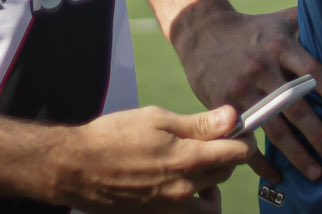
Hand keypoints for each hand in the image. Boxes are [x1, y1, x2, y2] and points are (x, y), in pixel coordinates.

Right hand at [53, 104, 249, 211]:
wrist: (77, 168)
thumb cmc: (114, 136)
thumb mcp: (156, 119)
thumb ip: (197, 123)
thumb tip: (232, 117)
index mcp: (187, 160)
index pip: (236, 154)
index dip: (244, 139)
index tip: (239, 128)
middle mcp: (184, 189)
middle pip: (225, 174)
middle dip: (227, 156)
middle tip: (214, 140)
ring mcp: (171, 207)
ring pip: (211, 202)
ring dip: (213, 183)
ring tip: (199, 165)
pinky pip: (189, 211)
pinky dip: (194, 199)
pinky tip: (182, 181)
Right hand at [169, 0, 321, 183]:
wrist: (203, 32)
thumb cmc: (252, 29)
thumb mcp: (280, 20)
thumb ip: (309, 24)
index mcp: (279, 46)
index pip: (311, 71)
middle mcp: (262, 68)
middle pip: (294, 106)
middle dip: (317, 133)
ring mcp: (242, 89)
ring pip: (273, 128)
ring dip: (296, 154)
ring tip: (316, 173)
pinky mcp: (225, 105)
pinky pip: (245, 138)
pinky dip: (260, 162)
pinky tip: (277, 177)